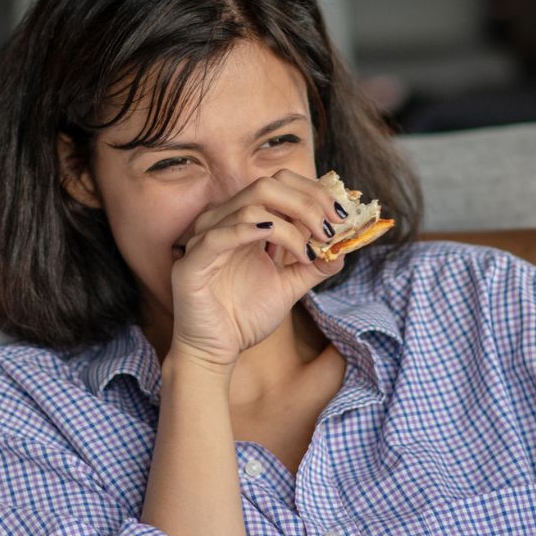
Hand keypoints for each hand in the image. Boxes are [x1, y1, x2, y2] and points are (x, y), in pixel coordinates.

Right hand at [169, 171, 343, 368]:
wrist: (215, 351)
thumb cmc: (245, 316)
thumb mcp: (289, 286)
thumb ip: (313, 266)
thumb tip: (343, 248)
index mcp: (245, 222)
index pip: (280, 184)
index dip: (313, 193)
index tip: (341, 216)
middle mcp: (224, 222)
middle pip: (267, 186)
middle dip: (307, 202)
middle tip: (330, 228)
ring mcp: (205, 239)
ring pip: (249, 207)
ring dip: (289, 227)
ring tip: (307, 253)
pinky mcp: (191, 263)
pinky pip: (218, 236)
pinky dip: (248, 233)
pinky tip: (274, 245)